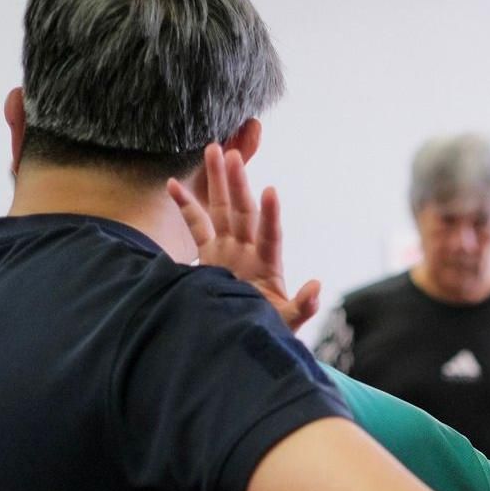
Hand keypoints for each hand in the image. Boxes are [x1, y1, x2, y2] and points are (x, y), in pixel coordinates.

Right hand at [168, 143, 321, 331]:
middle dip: (238, 183)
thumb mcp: (286, 323)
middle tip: (232, 152)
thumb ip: (301, 307)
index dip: (271, 215)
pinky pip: (196, 225)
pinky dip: (186, 206)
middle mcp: (248, 251)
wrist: (241, 341)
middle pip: (243, 211)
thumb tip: (316, 285)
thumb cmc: (267, 331)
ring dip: (218, 181)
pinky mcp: (209, 255)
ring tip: (213, 149)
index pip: (270, 235)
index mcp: (268, 265)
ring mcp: (228, 250)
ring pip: (221, 209)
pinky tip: (172, 184)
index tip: (271, 191)